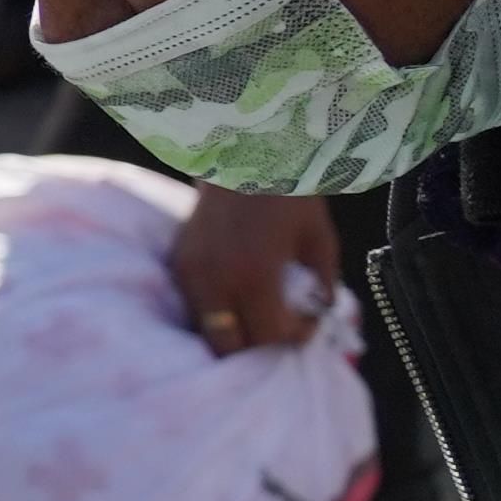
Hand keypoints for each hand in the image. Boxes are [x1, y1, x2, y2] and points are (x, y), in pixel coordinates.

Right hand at [165, 183, 346, 354]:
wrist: (245, 152)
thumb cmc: (290, 193)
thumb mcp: (320, 240)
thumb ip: (323, 285)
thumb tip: (319, 315)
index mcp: (254, 275)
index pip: (266, 337)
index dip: (292, 339)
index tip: (307, 320)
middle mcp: (214, 281)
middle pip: (227, 346)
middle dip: (255, 347)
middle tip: (278, 328)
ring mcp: (190, 273)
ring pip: (206, 329)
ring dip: (233, 330)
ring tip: (257, 312)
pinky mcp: (178, 263)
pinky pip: (194, 306)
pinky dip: (216, 312)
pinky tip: (237, 296)